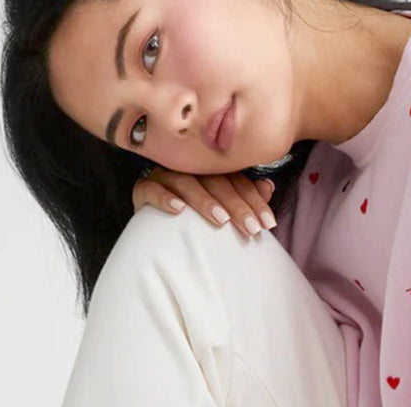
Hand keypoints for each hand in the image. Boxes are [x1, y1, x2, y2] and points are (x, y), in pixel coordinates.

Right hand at [132, 167, 276, 238]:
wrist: (155, 233)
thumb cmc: (195, 221)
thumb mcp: (223, 211)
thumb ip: (244, 197)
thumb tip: (268, 187)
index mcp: (210, 170)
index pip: (236, 181)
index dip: (254, 201)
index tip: (268, 224)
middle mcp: (189, 168)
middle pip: (215, 182)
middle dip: (236, 206)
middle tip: (251, 228)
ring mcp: (164, 176)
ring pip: (186, 183)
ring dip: (205, 201)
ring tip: (221, 220)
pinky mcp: (143, 189)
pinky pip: (151, 189)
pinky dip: (164, 198)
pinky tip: (179, 211)